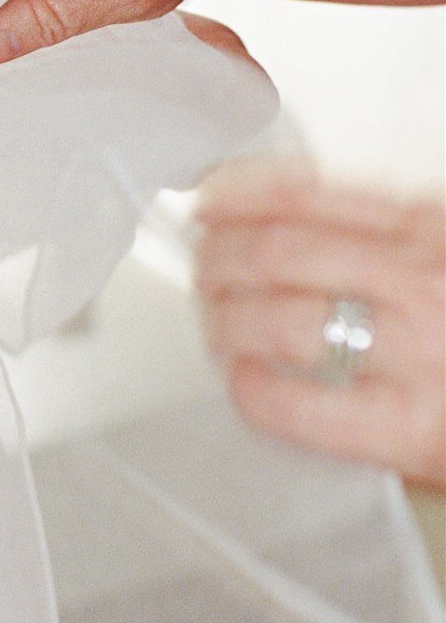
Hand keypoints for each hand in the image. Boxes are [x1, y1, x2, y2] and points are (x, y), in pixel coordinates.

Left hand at [195, 161, 445, 487]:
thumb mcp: (445, 253)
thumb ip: (389, 237)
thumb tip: (281, 222)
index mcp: (435, 227)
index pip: (312, 192)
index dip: (241, 193)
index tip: (208, 200)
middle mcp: (425, 280)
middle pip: (277, 251)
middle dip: (217, 258)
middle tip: (201, 268)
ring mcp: (419, 354)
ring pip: (274, 319)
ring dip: (222, 319)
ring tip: (216, 323)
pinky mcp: (412, 430)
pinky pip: (298, 404)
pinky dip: (253, 387)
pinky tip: (245, 379)